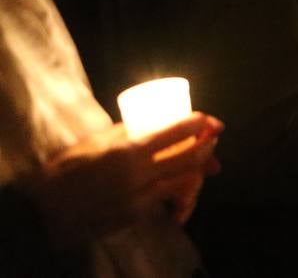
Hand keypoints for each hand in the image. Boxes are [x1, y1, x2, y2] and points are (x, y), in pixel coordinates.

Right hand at [27, 112, 222, 248]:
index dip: (199, 124)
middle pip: (189, 158)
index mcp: (128, 151)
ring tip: (204, 161)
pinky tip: (182, 181)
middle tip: (213, 138)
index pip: (176, 133)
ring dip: (198, 170)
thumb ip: (130, 131)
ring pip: (183, 182)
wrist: (45, 208)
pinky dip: (178, 189)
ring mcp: (138, 199)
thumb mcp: (98, 140)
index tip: (209, 120)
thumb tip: (161, 122)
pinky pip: (165, 199)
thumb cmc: (69, 167)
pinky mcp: (135, 217)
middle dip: (207, 146)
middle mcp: (138, 176)